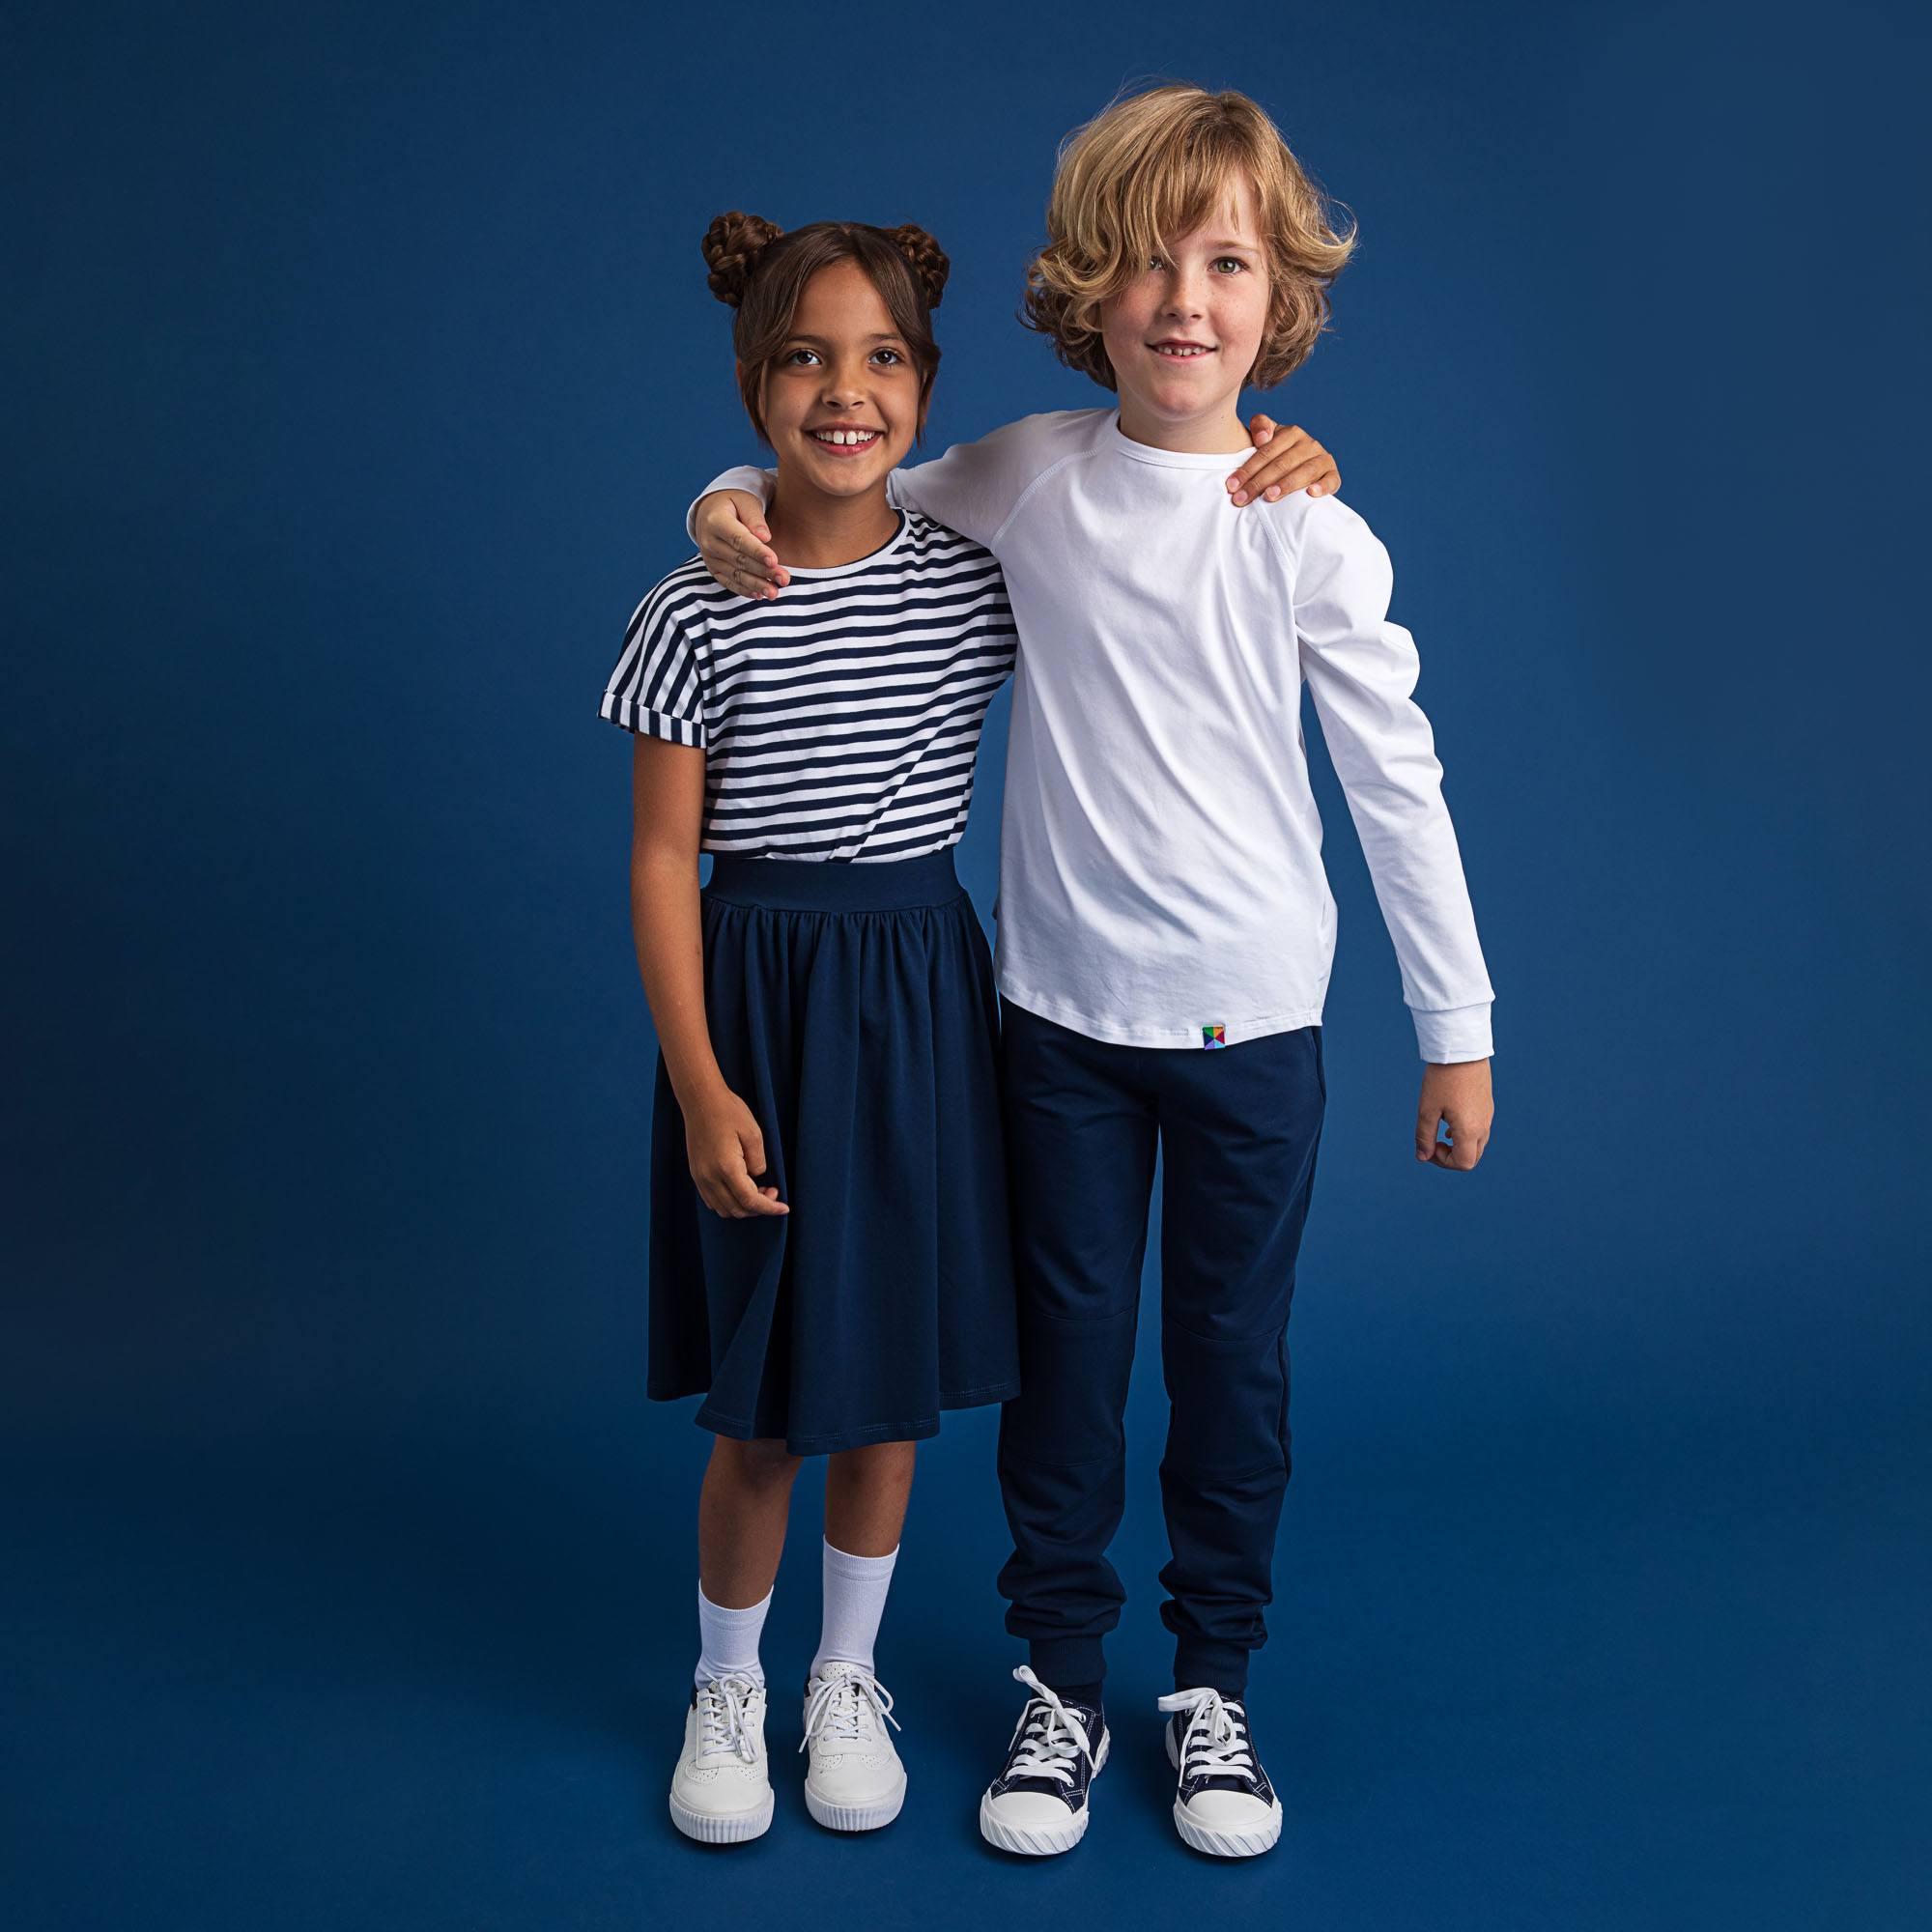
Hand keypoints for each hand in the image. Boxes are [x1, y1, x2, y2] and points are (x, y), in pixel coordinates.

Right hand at [685, 1086, 788, 1216]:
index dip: (769, 1208)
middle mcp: (709, 1177)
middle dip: (759, 1208)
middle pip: (737, 1210)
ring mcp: (700, 1177)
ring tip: (758, 1190)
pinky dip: (729, 1203)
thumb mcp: (754, 1134)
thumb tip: (757, 1178)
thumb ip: (758, 1162)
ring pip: (723, 1209)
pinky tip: (740, 1189)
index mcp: (727, 1168)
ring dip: (743, 1207)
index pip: (750, 1201)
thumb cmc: (729, 1112)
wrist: (700, 1100)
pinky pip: (711, 1200)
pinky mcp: (696, 1174)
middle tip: (772, 1191)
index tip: (784, 1208)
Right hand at [696, 489, 789, 600]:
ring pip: (735, 574)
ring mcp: (709, 558)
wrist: (711, 511)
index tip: (774, 560)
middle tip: (784, 579)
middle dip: (763, 571)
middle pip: (739, 560)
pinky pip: (728, 582)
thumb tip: (765, 537)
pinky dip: (744, 590)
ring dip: (756, 585)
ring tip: (774, 593)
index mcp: (715, 521)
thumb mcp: (745, 501)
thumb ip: (755, 518)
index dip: (757, 551)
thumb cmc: (735, 504)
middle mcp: (709, 541)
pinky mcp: (713, 569)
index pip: (738, 539)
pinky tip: (760, 595)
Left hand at [1225, 416, 1340, 506]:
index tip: (1231, 486)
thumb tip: (1261, 438)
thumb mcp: (1265, 439)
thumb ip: (1260, 427)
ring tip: (1269, 497)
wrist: (1301, 468)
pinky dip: (1322, 486)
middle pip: (1281, 464)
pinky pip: (1330, 480)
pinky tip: (1310, 493)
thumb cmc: (1276, 456)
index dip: (1247, 469)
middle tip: (1242, 499)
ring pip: (1305, 471)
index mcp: (1291, 433)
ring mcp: (1322, 459)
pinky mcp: (1332, 475)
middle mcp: (1308, 444)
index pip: (1266, 452)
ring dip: (1286, 484)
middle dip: (1259, 483)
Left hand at [1415, 1060, 1492, 1171]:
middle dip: (1452, 1157)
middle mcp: (1483, 1126)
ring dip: (1458, 1145)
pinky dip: (1465, 1134)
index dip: (1443, 1161)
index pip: (1463, 1163)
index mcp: (1470, 1130)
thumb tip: (1422, 1157)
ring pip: (1477, 1144)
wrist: (1462, 1050)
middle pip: (1472, 1157)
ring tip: (1440, 1130)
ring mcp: (1488, 1115)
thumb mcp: (1427, 1109)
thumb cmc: (1442, 1079)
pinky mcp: (1487, 1105)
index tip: (1429, 1145)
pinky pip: (1480, 1130)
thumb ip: (1424, 1136)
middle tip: (1433, 1143)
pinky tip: (1450, 1121)